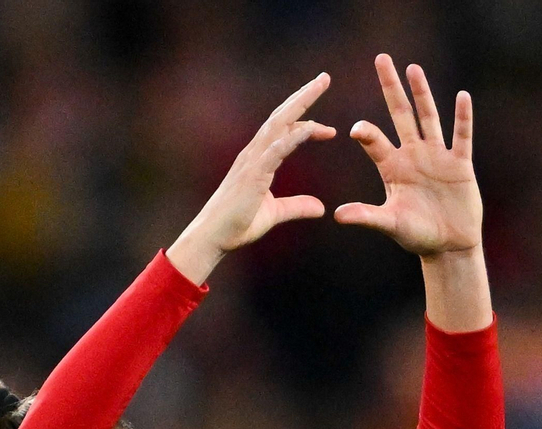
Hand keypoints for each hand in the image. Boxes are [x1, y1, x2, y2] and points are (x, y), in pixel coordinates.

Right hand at [168, 73, 335, 282]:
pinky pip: (276, 150)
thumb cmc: (236, 225)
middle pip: (282, 117)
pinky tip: (311, 126)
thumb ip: (297, 207)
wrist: (212, 238)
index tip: (328, 130)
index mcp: (259, 160)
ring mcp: (253, 161)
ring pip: (279, 123)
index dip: (306, 125)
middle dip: (303, 96)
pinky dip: (294, 136)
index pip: (284, 132)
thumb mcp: (274, 213)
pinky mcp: (253, 174)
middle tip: (324, 77)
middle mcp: (254, 153)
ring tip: (319, 84)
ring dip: (300, 102)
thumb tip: (321, 208)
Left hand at [335, 55, 481, 258]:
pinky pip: (462, 136)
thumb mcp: (390, 224)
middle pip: (400, 114)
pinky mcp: (460, 164)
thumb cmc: (416, 234)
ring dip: (422, 93)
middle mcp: (412, 155)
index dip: (366, 133)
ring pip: (428, 118)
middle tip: (381, 59)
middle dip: (391, 88)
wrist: (448, 245)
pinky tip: (462, 96)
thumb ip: (366, 216)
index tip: (355, 129)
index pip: (375, 142)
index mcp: (391, 168)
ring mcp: (437, 156)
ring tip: (413, 69)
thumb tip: (338, 215)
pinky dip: (462, 118)